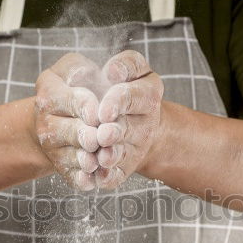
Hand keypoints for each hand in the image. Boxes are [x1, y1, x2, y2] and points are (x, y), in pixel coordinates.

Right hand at [34, 53, 103, 190]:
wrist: (69, 115)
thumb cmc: (81, 86)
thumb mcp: (79, 68)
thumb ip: (84, 66)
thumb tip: (105, 74)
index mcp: (49, 92)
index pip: (69, 101)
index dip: (86, 107)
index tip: (101, 112)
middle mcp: (45, 121)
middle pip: (67, 132)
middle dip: (87, 136)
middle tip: (100, 137)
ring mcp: (52, 147)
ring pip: (70, 157)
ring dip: (86, 160)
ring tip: (98, 159)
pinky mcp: (62, 167)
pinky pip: (72, 177)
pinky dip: (84, 180)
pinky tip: (95, 178)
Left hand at [94, 50, 163, 188]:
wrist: (130, 117)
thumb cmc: (126, 85)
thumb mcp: (133, 68)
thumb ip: (127, 64)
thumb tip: (113, 71)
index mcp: (148, 95)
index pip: (136, 96)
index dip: (119, 102)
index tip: (104, 109)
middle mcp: (145, 124)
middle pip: (128, 129)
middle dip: (114, 133)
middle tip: (102, 134)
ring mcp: (135, 148)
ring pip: (122, 155)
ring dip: (111, 157)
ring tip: (99, 157)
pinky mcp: (123, 167)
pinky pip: (115, 176)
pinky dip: (105, 178)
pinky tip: (94, 177)